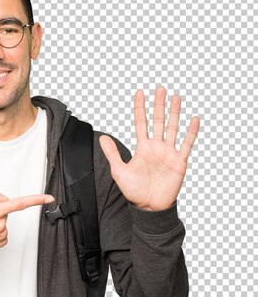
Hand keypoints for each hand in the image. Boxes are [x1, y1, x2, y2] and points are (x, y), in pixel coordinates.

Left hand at [99, 86, 199, 210]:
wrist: (149, 207)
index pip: (141, 123)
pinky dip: (191, 132)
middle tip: (160, 88)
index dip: (140, 108)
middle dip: (159, 105)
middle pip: (158, 121)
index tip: (140, 93)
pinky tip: (194, 119)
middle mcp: (156, 147)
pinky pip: (186, 144)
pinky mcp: (179, 162)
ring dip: (174, 113)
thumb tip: (102, 138)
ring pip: (173, 128)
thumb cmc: (134, 191)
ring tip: (176, 97)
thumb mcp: (119, 171)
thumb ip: (113, 154)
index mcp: (142, 148)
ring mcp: (169, 153)